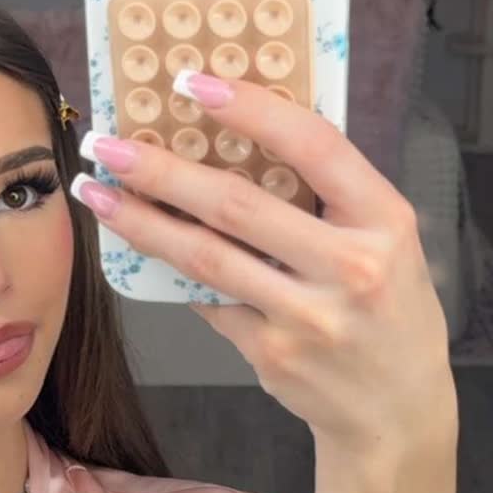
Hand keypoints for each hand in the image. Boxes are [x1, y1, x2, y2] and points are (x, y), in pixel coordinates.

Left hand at [71, 73, 457, 457]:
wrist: (396, 408)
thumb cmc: (387, 307)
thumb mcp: (386, 239)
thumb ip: (330, 193)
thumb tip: (235, 134)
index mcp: (385, 219)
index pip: (313, 146)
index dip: (250, 108)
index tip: (190, 83)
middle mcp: (351, 267)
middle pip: (237, 205)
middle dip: (161, 169)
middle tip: (107, 144)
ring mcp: (308, 317)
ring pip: (206, 257)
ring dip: (142, 221)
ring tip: (96, 193)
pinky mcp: (272, 354)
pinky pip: (208, 300)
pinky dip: (173, 271)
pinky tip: (138, 244)